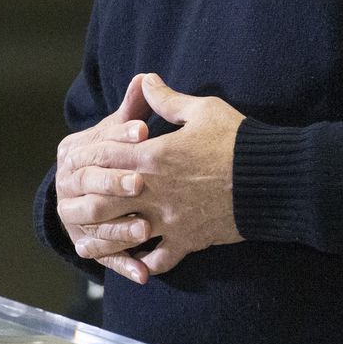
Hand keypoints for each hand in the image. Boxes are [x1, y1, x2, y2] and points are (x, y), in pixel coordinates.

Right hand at [55, 74, 155, 282]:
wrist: (89, 188)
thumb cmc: (113, 154)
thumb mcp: (118, 131)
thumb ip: (132, 109)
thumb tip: (144, 78)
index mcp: (72, 155)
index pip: (94, 145)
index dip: (119, 137)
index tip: (146, 132)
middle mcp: (67, 187)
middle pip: (89, 186)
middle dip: (114, 183)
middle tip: (141, 183)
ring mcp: (74, 218)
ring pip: (92, 224)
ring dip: (118, 228)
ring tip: (145, 228)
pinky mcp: (87, 245)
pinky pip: (103, 257)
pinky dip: (123, 265)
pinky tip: (144, 273)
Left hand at [56, 73, 245, 280]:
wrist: (270, 180)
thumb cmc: (238, 140)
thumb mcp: (202, 110)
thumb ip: (167, 100)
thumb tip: (145, 80)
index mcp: (154, 156)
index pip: (106, 157)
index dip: (89, 158)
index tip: (76, 162)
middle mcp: (154, 191)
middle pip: (104, 203)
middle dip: (85, 205)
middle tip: (72, 207)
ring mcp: (169, 220)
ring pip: (123, 236)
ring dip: (103, 240)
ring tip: (87, 243)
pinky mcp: (187, 240)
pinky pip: (159, 259)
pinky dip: (145, 263)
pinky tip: (137, 261)